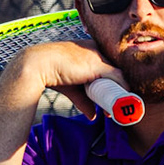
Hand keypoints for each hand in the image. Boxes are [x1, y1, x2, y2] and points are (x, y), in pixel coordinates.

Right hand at [5, 40, 123, 119]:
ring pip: (118, 75)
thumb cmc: (51, 73)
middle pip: (115, 70)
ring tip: (122, 108)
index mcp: (89, 49)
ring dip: (122, 92)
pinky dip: (123, 90)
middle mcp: (96, 49)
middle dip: (118, 89)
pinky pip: (117, 78)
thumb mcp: (72, 87)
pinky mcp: (98, 65)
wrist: (39, 65)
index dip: (112, 83)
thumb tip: (92, 115)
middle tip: (120, 105)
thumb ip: (83, 100)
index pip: (108, 66)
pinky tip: (124, 101)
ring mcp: (98, 56)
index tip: (115, 96)